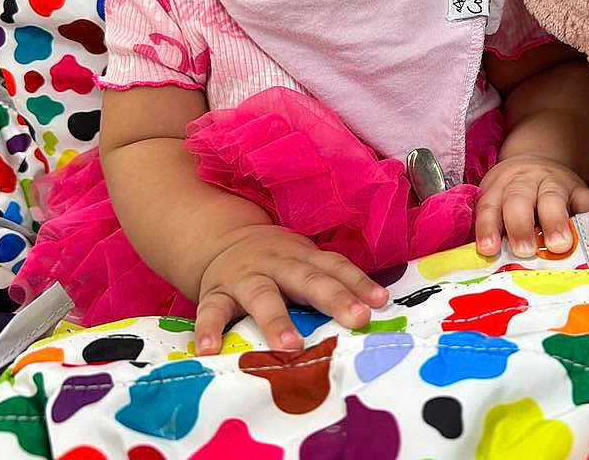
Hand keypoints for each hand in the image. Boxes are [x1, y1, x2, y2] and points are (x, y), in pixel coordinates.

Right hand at [194, 225, 388, 353]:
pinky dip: (209, 329)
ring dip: (276, 320)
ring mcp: (246, 278)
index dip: (358, 282)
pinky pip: (212, 310)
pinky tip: (209, 350)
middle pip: (307, 280)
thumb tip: (373, 311)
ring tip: (291, 345)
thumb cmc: (277, 261)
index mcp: (303, 256)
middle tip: (357, 318)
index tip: (379, 302)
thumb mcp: (303, 261)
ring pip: (262, 296)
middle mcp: (278, 264)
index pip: (335, 267)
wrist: (222, 238)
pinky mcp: (216, 293)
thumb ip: (330, 282)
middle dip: (333, 298)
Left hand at [475, 154, 588, 257]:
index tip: (488, 249)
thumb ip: (496, 229)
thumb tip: (493, 261)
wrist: (538, 163)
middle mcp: (525, 182)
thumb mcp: (497, 203)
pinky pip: (588, 203)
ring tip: (557, 246)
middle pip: (519, 199)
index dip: (487, 227)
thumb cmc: (513, 196)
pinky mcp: (581, 190)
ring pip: (552, 199)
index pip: (489, 206)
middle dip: (520, 226)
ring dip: (555, 223)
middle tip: (523, 250)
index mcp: (499, 187)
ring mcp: (555, 184)